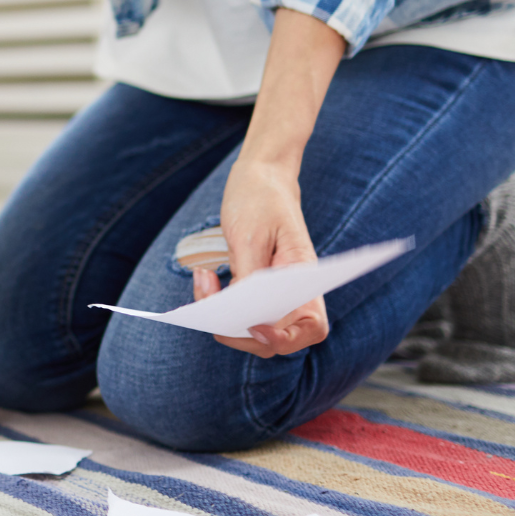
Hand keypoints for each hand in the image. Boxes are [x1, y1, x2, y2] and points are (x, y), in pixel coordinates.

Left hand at [197, 157, 329, 357]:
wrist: (260, 176)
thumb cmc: (260, 200)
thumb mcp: (250, 236)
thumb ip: (249, 276)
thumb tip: (241, 313)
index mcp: (306, 279)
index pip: (311, 328)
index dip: (286, 340)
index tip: (255, 328)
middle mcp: (293, 292)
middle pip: (275, 338)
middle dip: (240, 332)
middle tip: (211, 308)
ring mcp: (272, 293)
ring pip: (250, 327)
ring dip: (222, 316)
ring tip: (203, 282)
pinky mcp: (252, 288)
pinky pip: (236, 310)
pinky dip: (216, 303)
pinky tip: (204, 278)